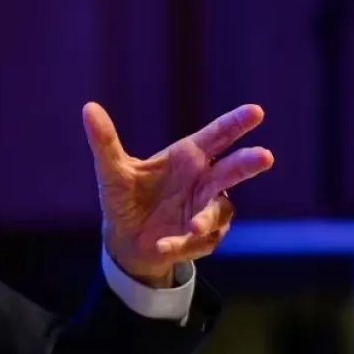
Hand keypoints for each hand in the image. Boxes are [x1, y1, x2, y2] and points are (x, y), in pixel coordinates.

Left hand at [82, 102, 274, 287]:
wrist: (125, 240)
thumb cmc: (125, 197)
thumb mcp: (113, 171)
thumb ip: (105, 142)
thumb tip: (88, 107)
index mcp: (188, 157)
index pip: (217, 136)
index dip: (236, 123)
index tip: (256, 111)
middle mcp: (204, 181)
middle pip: (232, 169)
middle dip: (248, 163)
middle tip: (265, 156)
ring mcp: (207, 210)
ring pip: (219, 210)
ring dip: (207, 217)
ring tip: (194, 227)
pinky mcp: (202, 238)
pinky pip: (199, 241)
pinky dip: (181, 244)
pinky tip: (162, 246)